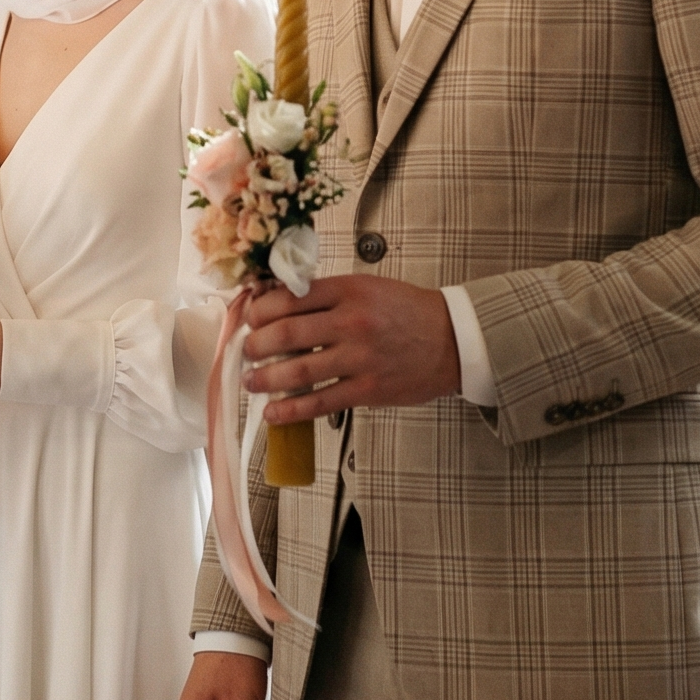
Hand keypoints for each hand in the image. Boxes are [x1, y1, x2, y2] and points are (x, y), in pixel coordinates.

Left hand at [243, 273, 459, 419]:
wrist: (452, 339)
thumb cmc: (408, 311)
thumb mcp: (366, 287)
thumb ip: (326, 295)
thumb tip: (279, 304)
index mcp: (348, 291)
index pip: (289, 297)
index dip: (260, 310)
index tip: (250, 318)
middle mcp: (351, 322)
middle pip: (285, 333)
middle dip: (256, 345)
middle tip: (247, 350)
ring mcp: (359, 358)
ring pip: (297, 371)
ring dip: (265, 379)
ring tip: (251, 381)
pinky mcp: (367, 389)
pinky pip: (320, 402)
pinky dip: (291, 410)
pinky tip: (273, 412)